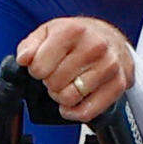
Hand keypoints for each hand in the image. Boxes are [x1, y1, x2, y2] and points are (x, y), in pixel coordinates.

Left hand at [18, 17, 134, 122]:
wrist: (110, 38)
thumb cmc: (77, 37)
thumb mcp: (49, 32)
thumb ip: (30, 45)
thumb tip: (24, 59)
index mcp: (73, 31)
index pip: (39, 67)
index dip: (36, 71)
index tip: (43, 67)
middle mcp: (94, 46)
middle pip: (54, 84)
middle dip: (50, 83)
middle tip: (57, 76)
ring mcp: (109, 66)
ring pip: (70, 98)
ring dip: (63, 97)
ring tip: (67, 85)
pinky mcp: (118, 84)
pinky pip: (87, 112)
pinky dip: (75, 112)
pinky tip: (73, 103)